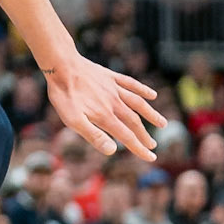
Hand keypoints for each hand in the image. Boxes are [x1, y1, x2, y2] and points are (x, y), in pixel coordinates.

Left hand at [42, 52, 163, 158]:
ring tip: (162, 123)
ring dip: (150, 114)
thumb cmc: (64, 95)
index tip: (151, 157)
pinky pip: (131, 84)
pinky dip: (143, 90)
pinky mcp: (110, 77)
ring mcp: (114, 88)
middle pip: (134, 122)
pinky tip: (152, 95)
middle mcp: (114, 103)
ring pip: (138, 103)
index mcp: (105, 116)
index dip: (139, 148)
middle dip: (144, 136)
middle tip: (152, 146)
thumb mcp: (73, 120)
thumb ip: (94, 135)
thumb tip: (113, 151)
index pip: (127, 136)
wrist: (61, 65)